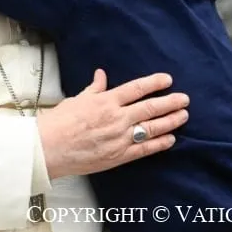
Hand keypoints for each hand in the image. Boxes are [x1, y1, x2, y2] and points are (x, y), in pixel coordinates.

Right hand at [38, 70, 188, 179]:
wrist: (48, 148)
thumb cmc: (58, 123)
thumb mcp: (76, 100)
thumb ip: (94, 89)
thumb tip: (101, 76)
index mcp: (106, 101)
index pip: (136, 89)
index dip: (154, 83)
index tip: (167, 80)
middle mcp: (116, 118)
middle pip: (150, 108)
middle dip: (170, 102)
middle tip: (184, 99)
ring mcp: (119, 138)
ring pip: (152, 128)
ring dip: (170, 121)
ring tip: (183, 116)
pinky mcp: (119, 156)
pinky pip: (145, 149)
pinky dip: (160, 143)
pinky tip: (170, 138)